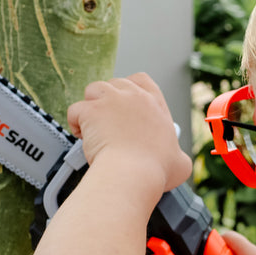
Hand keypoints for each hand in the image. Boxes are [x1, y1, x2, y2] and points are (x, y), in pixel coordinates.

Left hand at [67, 73, 191, 191]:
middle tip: (108, 122)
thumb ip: (177, 155)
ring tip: (92, 127)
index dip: (130, 89)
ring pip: (93, 90)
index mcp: (154, 104)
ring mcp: (110, 101)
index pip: (141, 80)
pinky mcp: (90, 111)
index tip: (126, 103)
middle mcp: (132, 97)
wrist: (133, 174)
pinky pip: (75, 109)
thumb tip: (177, 161)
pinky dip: (75, 122)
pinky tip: (81, 136)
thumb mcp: (180, 163)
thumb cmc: (155, 170)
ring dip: (90, 106)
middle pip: (114, 84)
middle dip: (108, 100)